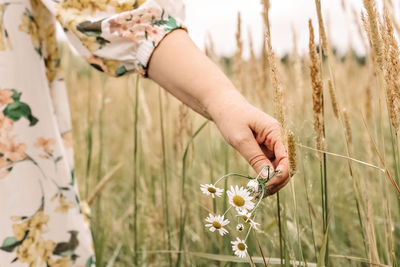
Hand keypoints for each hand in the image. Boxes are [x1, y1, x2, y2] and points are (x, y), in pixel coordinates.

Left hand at [147, 30, 288, 193]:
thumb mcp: (241, 139)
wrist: (222, 105)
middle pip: (285, 166)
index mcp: (275, 132)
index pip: (286, 159)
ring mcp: (271, 144)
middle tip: (260, 193)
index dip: (279, 175)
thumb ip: (256, 158)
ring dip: (271, 182)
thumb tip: (268, 178)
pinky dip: (264, 177)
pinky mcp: (263, 149)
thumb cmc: (230, 118)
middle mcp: (276, 139)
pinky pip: (268, 166)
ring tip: (257, 193)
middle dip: (276, 181)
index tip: (265, 187)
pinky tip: (256, 186)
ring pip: (277, 168)